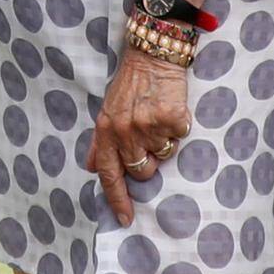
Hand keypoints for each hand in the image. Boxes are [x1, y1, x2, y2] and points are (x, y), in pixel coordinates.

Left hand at [88, 44, 190, 223]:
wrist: (152, 53)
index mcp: (106, 131)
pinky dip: (179, 126)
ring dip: (164, 141)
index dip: (117, 199)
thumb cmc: (130, 84)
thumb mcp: (107, 110)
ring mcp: (148, 126)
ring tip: (158, 116)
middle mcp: (125, 132)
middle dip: (149, 160)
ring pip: (164, 155)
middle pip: (142, 171)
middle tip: (149, 134)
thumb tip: (93, 167)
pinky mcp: (171, 119)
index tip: (125, 219)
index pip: (109, 175)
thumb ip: (101, 142)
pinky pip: (180, 137)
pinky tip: (171, 108)